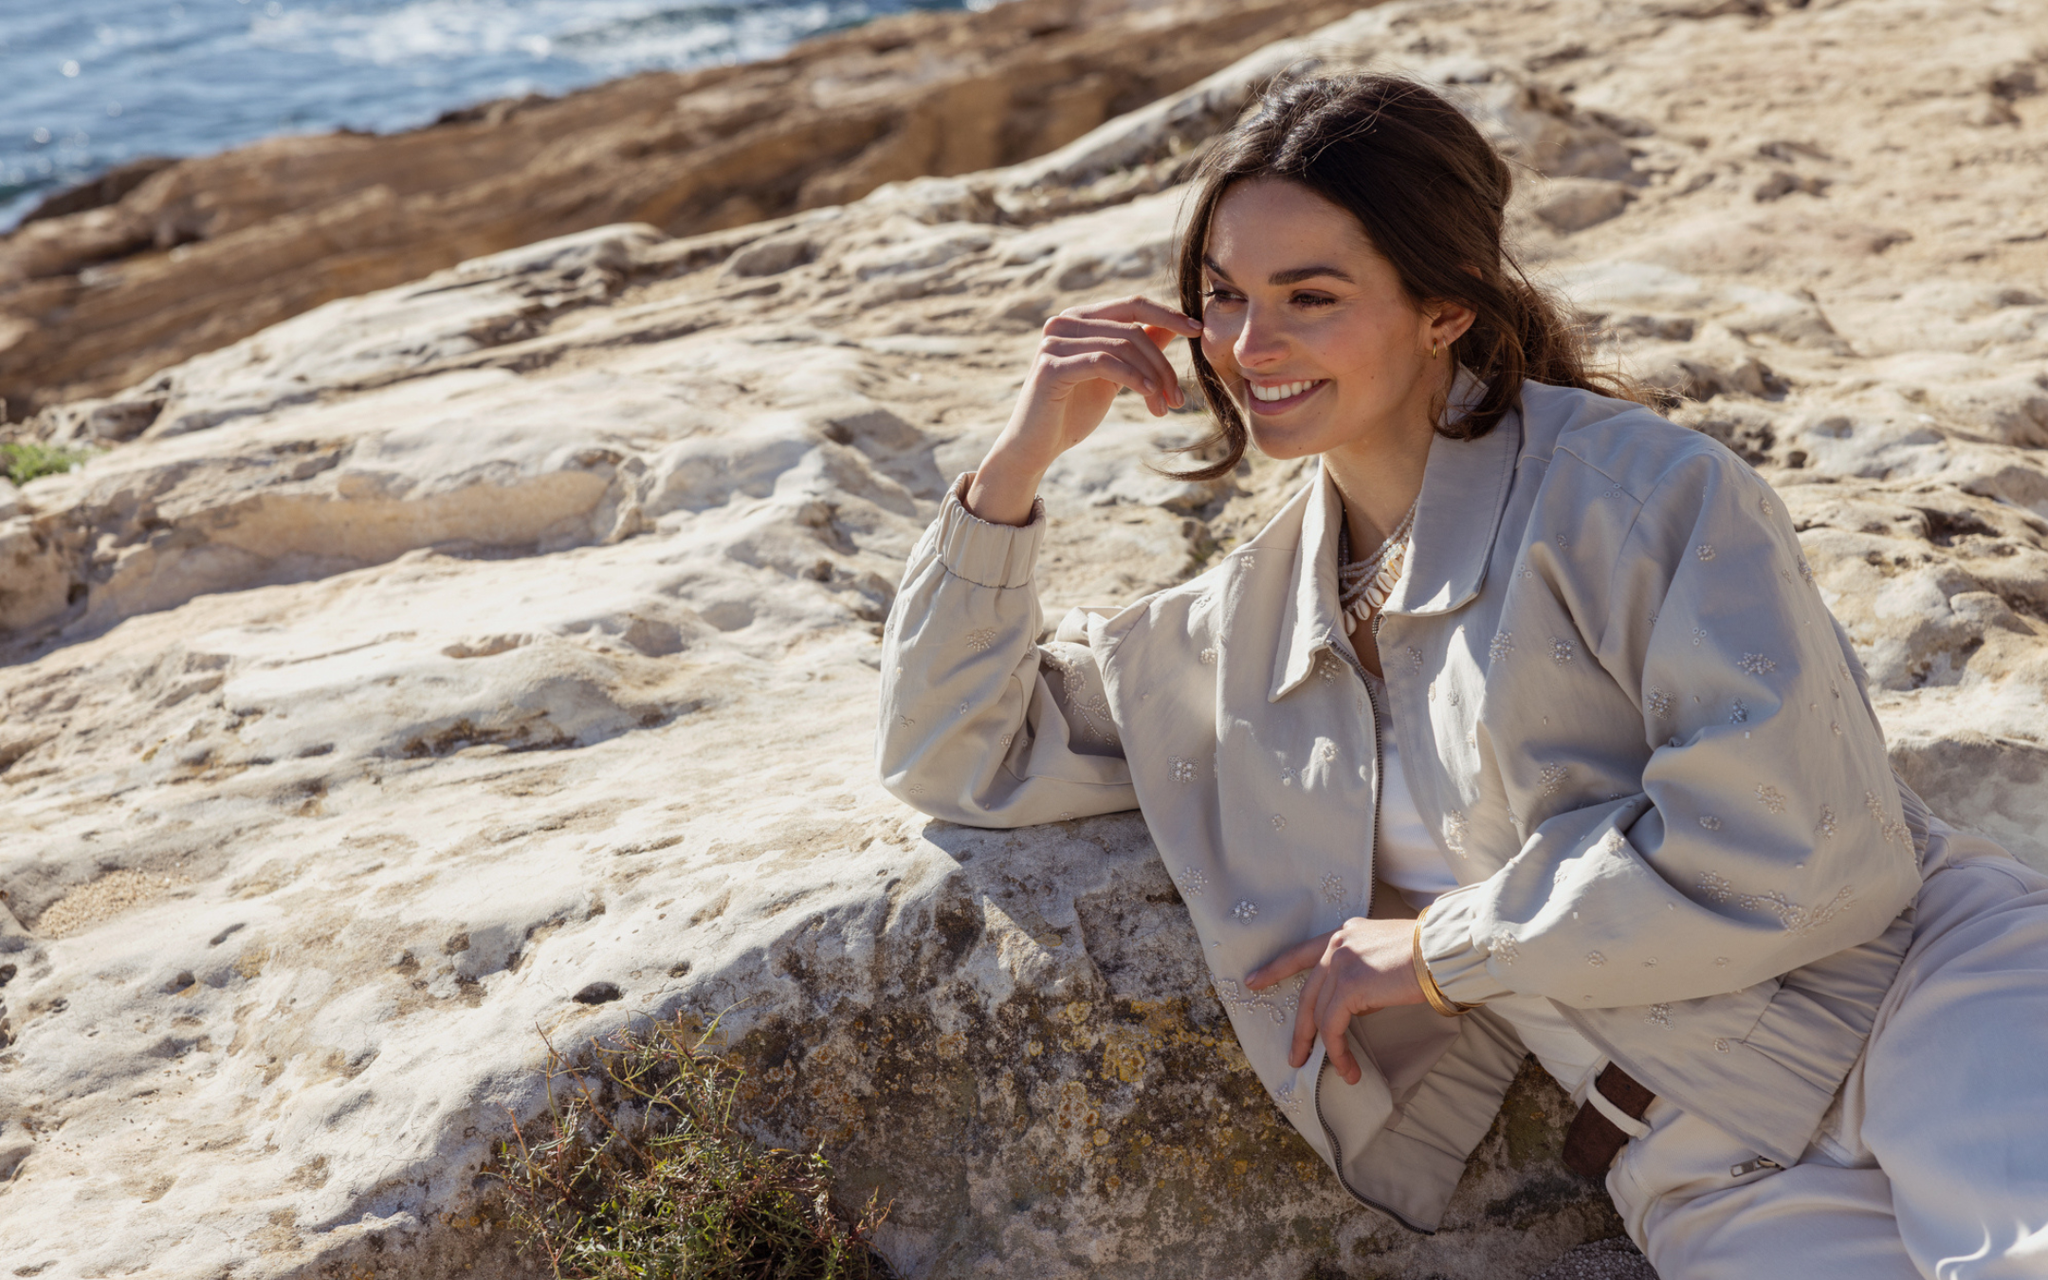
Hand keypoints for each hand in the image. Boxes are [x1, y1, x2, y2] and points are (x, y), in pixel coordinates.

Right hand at [965, 295, 1202, 524]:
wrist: (1035, 446)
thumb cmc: (1073, 410)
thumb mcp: (1115, 375)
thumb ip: (1138, 347)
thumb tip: (1173, 324)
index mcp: (1080, 318)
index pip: (1133, 305)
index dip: (1168, 314)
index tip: (1198, 331)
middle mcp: (1064, 322)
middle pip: (1133, 330)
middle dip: (1163, 364)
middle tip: (1179, 398)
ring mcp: (1055, 342)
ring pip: (1123, 347)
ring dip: (1153, 378)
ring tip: (1166, 407)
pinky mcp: (1052, 366)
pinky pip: (1105, 362)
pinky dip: (1134, 378)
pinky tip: (1150, 396)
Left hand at [1246, 917, 1426, 1085]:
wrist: (1445, 952)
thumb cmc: (1428, 957)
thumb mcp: (1386, 958)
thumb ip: (1364, 975)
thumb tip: (1356, 1006)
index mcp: (1345, 934)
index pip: (1302, 952)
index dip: (1276, 968)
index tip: (1253, 981)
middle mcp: (1338, 944)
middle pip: (1308, 993)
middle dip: (1299, 1029)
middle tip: (1294, 1055)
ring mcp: (1341, 963)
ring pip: (1320, 1014)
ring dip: (1326, 1049)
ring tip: (1340, 1072)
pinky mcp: (1349, 987)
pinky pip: (1333, 1027)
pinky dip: (1339, 1052)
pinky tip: (1349, 1069)